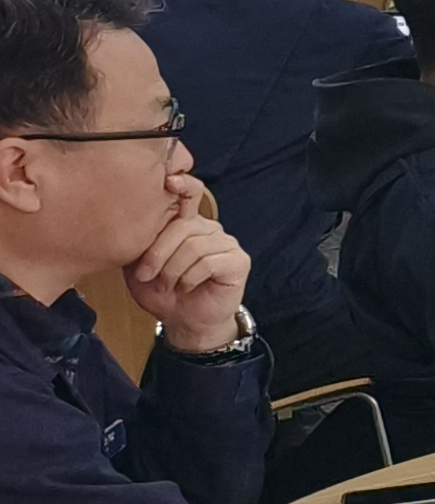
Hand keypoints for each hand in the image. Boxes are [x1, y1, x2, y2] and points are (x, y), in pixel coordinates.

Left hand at [130, 181, 251, 354]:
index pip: (190, 194)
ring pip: (193, 246)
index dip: (183, 185)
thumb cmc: (163, 293)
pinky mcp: (238, 261)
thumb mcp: (140, 266)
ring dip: (173, 271)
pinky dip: (190, 278)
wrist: (185, 322)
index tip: (168, 180)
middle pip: (181, 226)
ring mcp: (226, 243)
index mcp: (187, 224)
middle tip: (147, 275)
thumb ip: (140, 243)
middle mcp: (209, 228)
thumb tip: (128, 219)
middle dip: (158, 254)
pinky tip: (187, 287)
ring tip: (169, 284)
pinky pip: (208, 262)